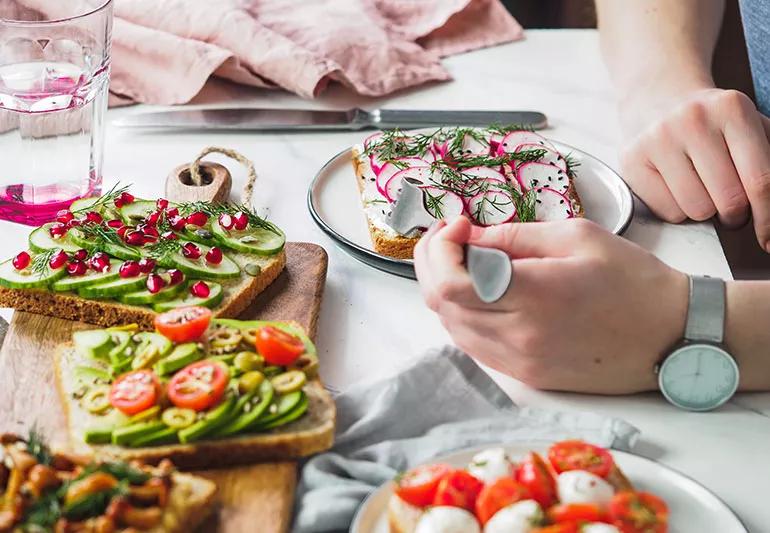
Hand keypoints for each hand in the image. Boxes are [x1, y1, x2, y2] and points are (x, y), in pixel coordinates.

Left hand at [414, 217, 688, 393]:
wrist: (673, 337)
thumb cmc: (633, 280)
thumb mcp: (578, 237)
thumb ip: (515, 236)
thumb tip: (469, 238)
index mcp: (535, 294)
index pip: (451, 283)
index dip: (439, 250)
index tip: (457, 227)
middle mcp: (520, 335)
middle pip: (441, 305)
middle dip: (432, 264)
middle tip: (449, 238)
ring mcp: (521, 362)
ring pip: (452, 328)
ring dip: (445, 291)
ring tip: (464, 261)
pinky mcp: (528, 377)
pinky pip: (475, 346)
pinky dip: (464, 316)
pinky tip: (479, 293)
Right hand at [619, 87, 769, 250]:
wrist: (658, 95)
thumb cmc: (710, 122)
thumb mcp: (748, 126)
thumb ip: (768, 160)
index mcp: (732, 109)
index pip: (760, 180)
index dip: (768, 218)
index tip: (767, 238)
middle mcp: (693, 120)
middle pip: (729, 200)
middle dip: (735, 215)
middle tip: (730, 208)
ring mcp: (658, 139)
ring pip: (697, 210)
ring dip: (704, 212)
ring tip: (701, 193)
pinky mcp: (632, 159)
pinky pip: (667, 211)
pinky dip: (676, 210)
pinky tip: (675, 189)